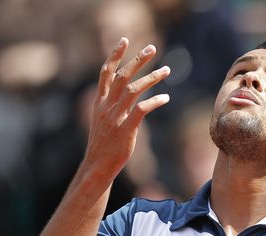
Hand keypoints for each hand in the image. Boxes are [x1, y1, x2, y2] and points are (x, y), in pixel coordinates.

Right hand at [82, 37, 169, 179]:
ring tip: (167, 70)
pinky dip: (155, 101)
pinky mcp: (126, 129)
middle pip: (122, 76)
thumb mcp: (101, 120)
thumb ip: (110, 104)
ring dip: (152, 77)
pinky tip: (166, 98)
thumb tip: (126, 92)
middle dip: (137, 60)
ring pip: (134, 90)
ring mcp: (116, 118)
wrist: (97, 166)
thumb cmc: (103, 143)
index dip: (114, 55)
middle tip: (152, 48)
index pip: (106, 73)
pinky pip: (142, 110)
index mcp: (100, 102)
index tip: (124, 40)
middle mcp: (107, 107)